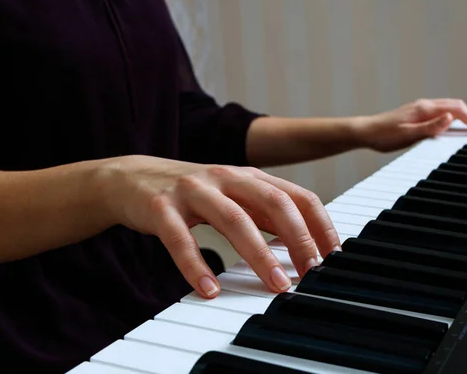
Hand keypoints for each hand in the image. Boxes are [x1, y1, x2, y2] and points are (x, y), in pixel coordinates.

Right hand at [101, 155, 340, 297]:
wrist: (134, 178)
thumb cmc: (193, 192)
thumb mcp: (235, 196)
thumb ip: (266, 215)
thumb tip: (304, 244)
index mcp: (250, 177)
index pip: (297, 196)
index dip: (320, 225)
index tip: (332, 256)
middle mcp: (227, 178)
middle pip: (274, 203)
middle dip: (299, 238)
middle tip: (312, 272)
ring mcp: (194, 190)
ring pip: (233, 220)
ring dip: (260, 255)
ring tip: (277, 286)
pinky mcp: (162, 207)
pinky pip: (181, 239)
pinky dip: (196, 266)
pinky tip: (209, 289)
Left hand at [354, 98, 466, 151]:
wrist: (366, 132)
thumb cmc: (383, 135)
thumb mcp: (408, 134)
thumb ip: (430, 127)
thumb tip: (451, 119)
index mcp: (425, 109)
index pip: (456, 109)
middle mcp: (424, 106)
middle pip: (455, 106)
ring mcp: (420, 110)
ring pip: (448, 109)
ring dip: (461, 118)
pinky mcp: (416, 116)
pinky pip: (439, 115)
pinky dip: (450, 120)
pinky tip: (450, 130)